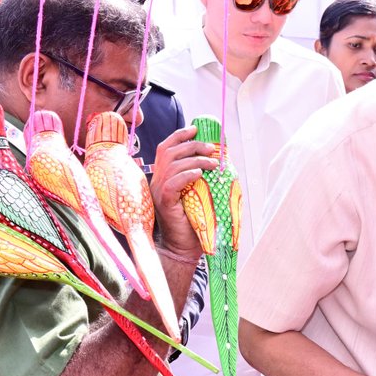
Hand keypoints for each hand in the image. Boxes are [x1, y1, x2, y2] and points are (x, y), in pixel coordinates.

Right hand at [149, 125, 220, 260]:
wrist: (183, 247)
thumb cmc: (193, 221)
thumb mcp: (198, 193)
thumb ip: (201, 176)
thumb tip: (219, 159)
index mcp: (163, 176)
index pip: (166, 148)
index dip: (179, 135)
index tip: (196, 129)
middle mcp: (157, 181)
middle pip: (169, 152)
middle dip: (192, 145)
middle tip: (211, 148)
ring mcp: (159, 192)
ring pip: (173, 165)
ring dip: (195, 160)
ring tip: (212, 163)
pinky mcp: (165, 203)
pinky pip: (173, 183)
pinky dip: (187, 175)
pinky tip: (199, 174)